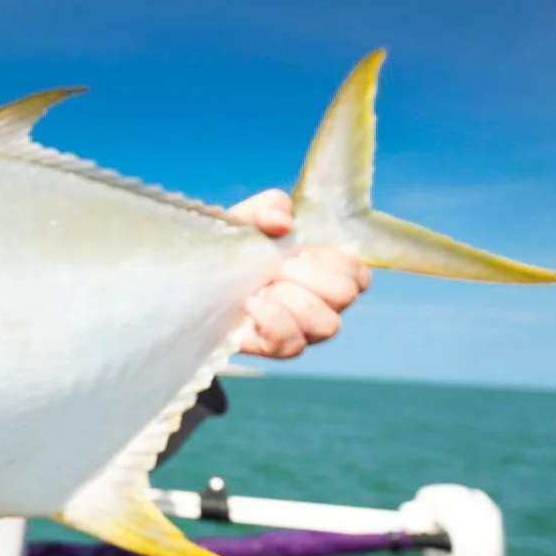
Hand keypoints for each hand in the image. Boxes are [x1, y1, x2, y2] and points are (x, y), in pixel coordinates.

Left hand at [227, 189, 371, 358]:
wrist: (197, 278)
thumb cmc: (235, 249)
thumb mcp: (250, 218)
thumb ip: (271, 207)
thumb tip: (282, 223)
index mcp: (325, 273)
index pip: (358, 274)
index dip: (332, 260)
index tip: (300, 251)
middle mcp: (321, 305)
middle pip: (346, 295)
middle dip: (307, 275)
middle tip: (276, 268)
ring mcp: (302, 331)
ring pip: (327, 324)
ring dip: (290, 298)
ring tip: (261, 288)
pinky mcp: (275, 348)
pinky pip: (291, 344)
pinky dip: (272, 318)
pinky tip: (251, 303)